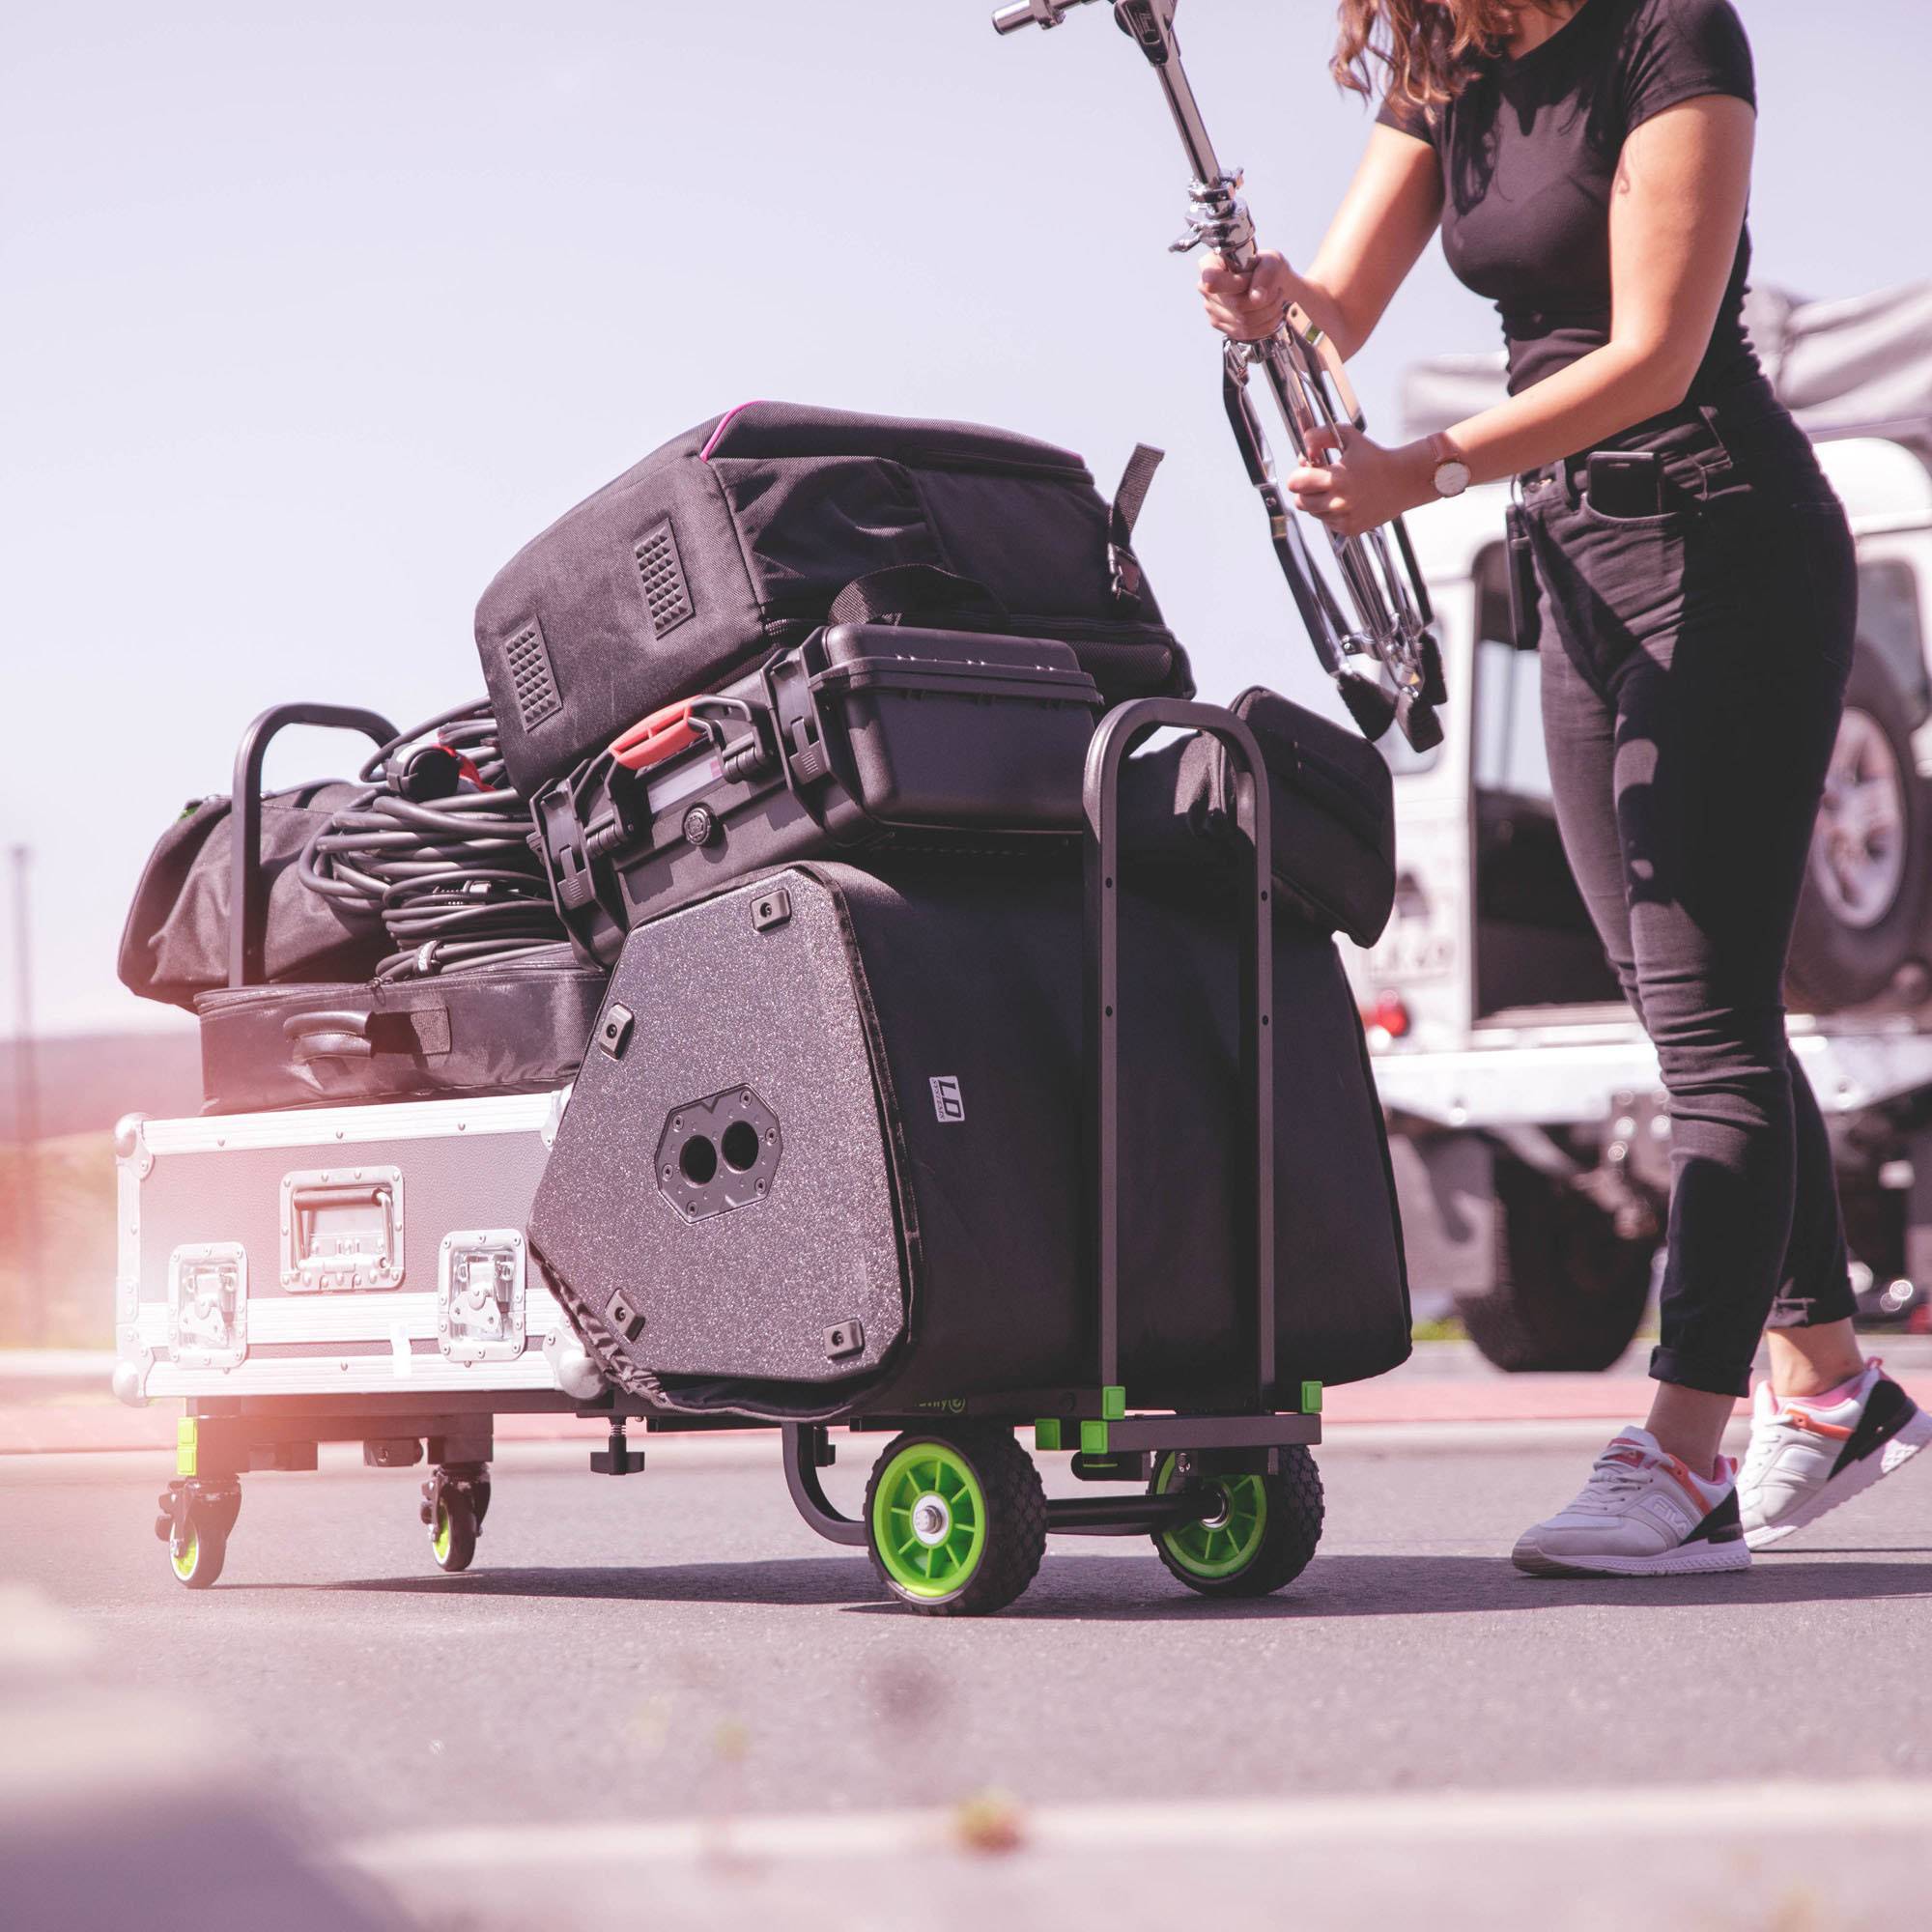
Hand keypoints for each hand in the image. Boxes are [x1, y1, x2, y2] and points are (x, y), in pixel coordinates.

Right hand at [1199, 248, 1295, 341]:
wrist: (1271, 286)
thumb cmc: (1267, 268)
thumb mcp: (1271, 261)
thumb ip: (1265, 274)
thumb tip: (1257, 298)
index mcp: (1211, 264)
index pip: (1214, 280)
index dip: (1237, 283)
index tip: (1251, 278)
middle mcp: (1206, 288)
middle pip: (1236, 304)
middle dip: (1264, 299)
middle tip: (1275, 289)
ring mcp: (1212, 310)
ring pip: (1244, 320)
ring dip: (1268, 311)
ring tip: (1275, 300)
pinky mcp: (1223, 327)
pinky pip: (1247, 332)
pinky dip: (1266, 323)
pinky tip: (1270, 312)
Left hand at [1288, 425, 1435, 539]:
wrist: (1403, 480)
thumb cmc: (1374, 457)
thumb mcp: (1348, 436)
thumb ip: (1320, 435)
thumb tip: (1304, 445)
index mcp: (1337, 477)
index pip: (1296, 483)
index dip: (1298, 474)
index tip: (1308, 469)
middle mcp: (1339, 501)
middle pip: (1300, 501)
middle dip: (1305, 490)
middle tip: (1319, 480)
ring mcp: (1344, 518)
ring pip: (1313, 513)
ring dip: (1318, 501)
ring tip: (1337, 489)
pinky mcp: (1350, 529)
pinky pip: (1328, 522)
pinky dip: (1331, 512)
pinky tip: (1347, 500)